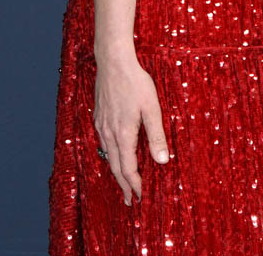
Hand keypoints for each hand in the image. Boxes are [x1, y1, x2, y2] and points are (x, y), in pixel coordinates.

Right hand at [93, 53, 169, 203]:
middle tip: (129, 201)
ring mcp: (101, 125)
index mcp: (123, 134)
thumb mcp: (152, 107)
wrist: (113, 61)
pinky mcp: (99, 117)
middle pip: (115, 167)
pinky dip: (110, 155)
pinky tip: (114, 154)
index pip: (128, 168)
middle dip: (123, 185)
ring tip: (123, 183)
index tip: (140, 197)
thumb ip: (157, 135)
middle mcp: (108, 133)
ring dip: (116, 171)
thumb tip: (163, 161)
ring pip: (108, 155)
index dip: (134, 184)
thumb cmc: (135, 82)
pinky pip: (103, 143)